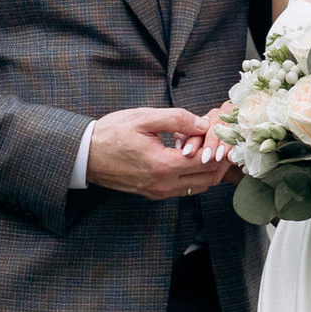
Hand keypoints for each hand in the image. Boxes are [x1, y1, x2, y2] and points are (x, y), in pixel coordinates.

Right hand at [90, 109, 226, 197]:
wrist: (86, 155)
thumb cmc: (112, 133)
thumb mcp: (144, 118)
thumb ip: (177, 119)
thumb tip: (203, 123)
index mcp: (162, 165)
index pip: (207, 161)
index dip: (220, 148)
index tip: (224, 134)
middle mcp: (162, 184)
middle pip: (208, 179)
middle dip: (221, 162)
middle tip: (225, 143)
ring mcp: (158, 192)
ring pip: (198, 187)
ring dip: (209, 170)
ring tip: (208, 148)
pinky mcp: (153, 193)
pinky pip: (184, 189)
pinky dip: (194, 175)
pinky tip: (190, 157)